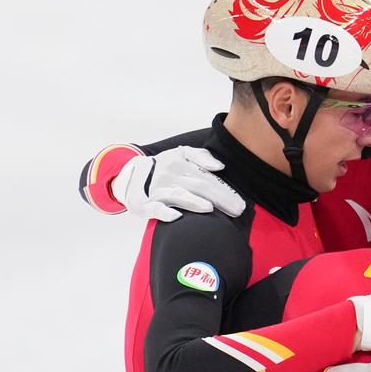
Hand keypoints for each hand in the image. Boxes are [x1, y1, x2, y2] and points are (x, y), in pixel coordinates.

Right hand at [110, 146, 245, 221]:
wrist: (130, 175)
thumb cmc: (164, 166)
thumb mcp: (180, 154)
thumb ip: (201, 156)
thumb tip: (219, 166)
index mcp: (179, 162)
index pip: (207, 177)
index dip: (225, 189)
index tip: (240, 201)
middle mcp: (168, 175)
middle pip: (198, 186)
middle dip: (219, 198)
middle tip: (237, 210)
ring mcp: (156, 190)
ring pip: (178, 196)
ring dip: (194, 202)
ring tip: (210, 208)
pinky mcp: (144, 205)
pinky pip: (155, 209)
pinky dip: (164, 213)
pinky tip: (177, 217)